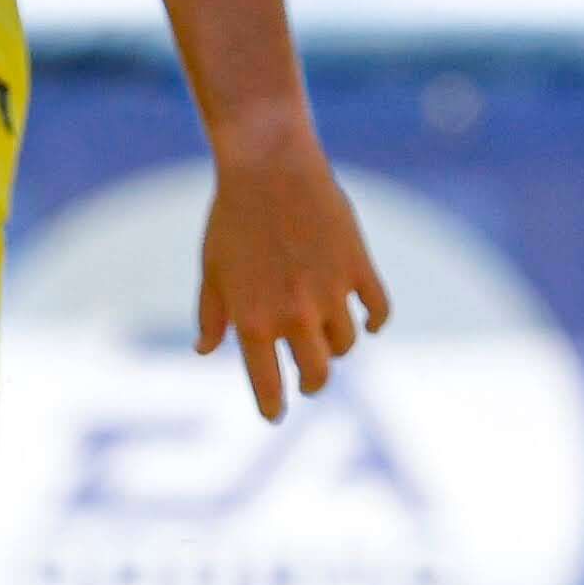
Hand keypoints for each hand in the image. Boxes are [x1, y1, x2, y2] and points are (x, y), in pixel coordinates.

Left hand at [195, 130, 392, 419]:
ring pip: (346, 344)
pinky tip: (367, 324)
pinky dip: (375, 322)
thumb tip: (205, 351)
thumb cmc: (231, 219)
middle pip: (318, 373)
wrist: (269, 168)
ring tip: (326, 340)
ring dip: (336, 347)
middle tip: (308, 381)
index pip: (267, 383)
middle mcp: (294, 315)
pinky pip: (378, 311)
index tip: (274, 416)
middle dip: (312, 382)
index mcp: (252, 321)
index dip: (272, 405)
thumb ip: (212, 315)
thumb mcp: (213, 270)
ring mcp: (331, 294)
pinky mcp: (359, 269)